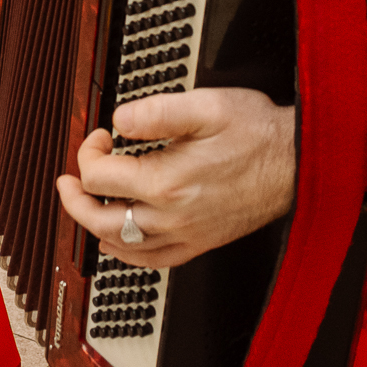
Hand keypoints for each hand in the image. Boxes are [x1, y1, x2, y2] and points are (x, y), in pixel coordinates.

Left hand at [55, 88, 294, 268]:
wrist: (297, 164)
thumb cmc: (258, 134)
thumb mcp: (207, 105)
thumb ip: (156, 111)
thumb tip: (119, 120)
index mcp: (167, 182)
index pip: (99, 176)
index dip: (89, 151)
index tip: (102, 136)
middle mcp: (171, 216)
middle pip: (98, 219)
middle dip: (74, 197)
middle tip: (69, 179)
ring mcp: (185, 235)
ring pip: (119, 246)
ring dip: (94, 224)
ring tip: (87, 203)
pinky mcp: (199, 244)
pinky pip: (150, 261)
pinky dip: (125, 251)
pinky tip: (120, 238)